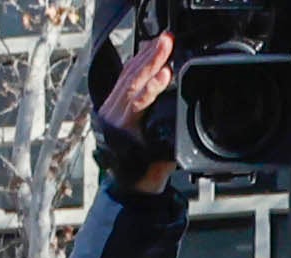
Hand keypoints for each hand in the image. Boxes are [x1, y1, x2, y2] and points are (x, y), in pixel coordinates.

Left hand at [97, 30, 179, 191]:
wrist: (127, 185)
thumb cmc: (143, 176)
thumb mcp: (157, 167)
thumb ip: (166, 149)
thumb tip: (179, 128)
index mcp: (121, 132)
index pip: (136, 103)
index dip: (151, 87)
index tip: (166, 73)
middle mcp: (112, 116)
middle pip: (131, 81)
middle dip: (151, 60)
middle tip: (167, 43)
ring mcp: (111, 108)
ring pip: (127, 76)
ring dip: (147, 56)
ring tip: (163, 41)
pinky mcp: (114, 102)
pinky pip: (125, 76)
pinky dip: (139, 60)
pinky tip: (150, 49)